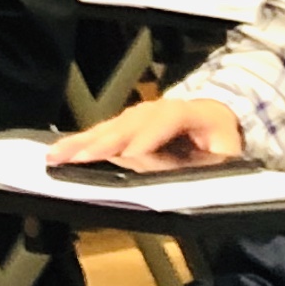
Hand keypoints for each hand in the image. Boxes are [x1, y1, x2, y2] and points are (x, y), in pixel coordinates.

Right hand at [49, 95, 242, 171]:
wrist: (222, 121)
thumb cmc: (224, 142)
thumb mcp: (226, 158)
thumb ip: (197, 167)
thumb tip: (164, 176)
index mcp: (193, 112)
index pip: (166, 120)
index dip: (147, 137)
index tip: (128, 154)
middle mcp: (161, 109)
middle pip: (128, 123)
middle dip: (101, 141)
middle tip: (76, 157)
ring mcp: (143, 114)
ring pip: (111, 126)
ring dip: (83, 141)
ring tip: (59, 154)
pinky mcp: (132, 124)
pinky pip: (107, 131)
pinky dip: (84, 141)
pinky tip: (65, 148)